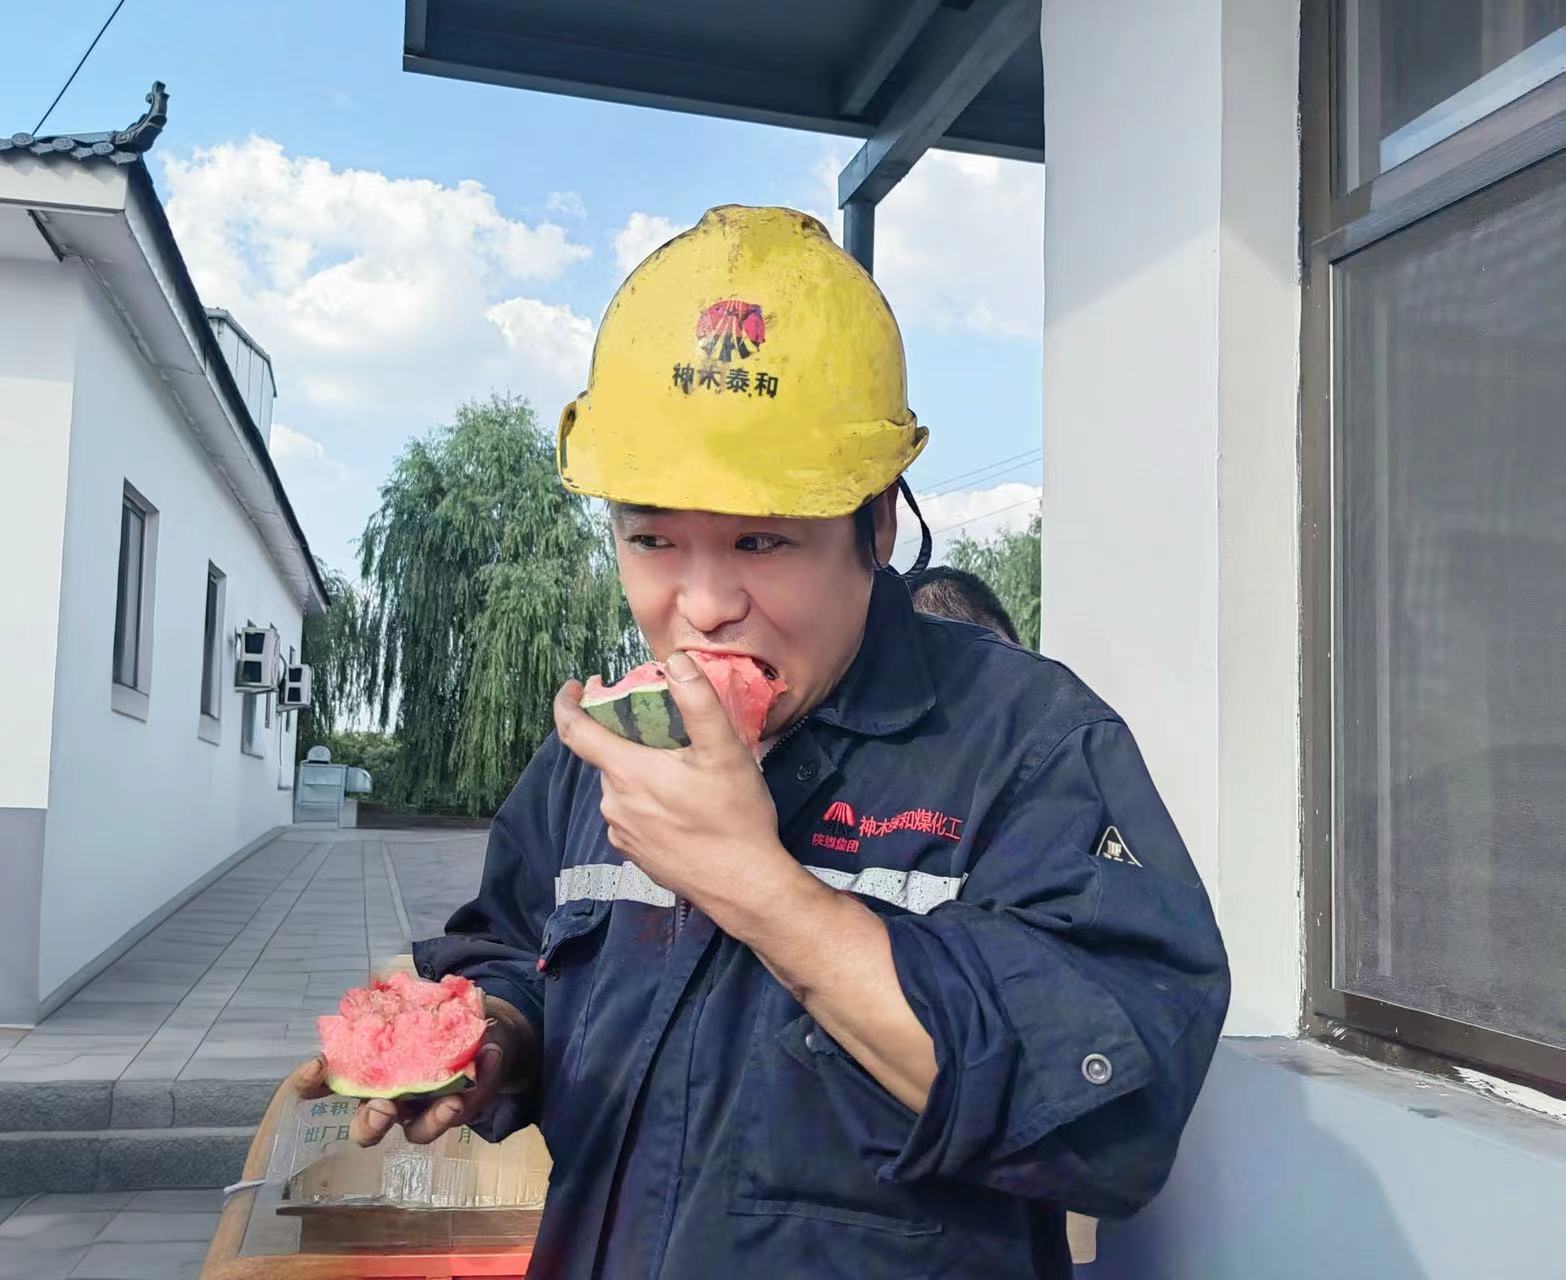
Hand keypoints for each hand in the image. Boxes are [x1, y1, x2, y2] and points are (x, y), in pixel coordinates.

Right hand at [292, 994, 536, 1146]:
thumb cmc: (433, 1017)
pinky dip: (484, 1077)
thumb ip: (395, 998)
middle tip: (383, 1107)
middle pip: (367, 1129)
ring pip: (420, 1131)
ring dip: (435, 1119)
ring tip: (452, 1100)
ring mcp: (424, 1109)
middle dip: (370, 1124)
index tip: (316, 1065)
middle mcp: (388, 1100)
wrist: (483, 1029)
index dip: (312, 1082)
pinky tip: (492, 1054)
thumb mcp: (413, 1001)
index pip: (327, 1085)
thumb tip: (380, 986)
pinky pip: (472, 1102)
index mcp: (367, 1072)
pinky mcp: (463, 1106)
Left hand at [553, 650, 805, 934]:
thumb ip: (698, 701)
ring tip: (677, 766)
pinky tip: (678, 804)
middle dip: (622, 735)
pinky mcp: (634, 856)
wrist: (744, 886)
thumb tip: (675, 661)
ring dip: (637, 770)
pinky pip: (629, 816)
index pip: (574, 731)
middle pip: (605, 758)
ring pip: (619, 788)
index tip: (577, 684)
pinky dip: (644, 800)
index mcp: (627, 773)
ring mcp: (621, 834)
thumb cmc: (734, 817)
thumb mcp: (725, 751)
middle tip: (660, 725)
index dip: (568, 703)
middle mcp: (613, 804)